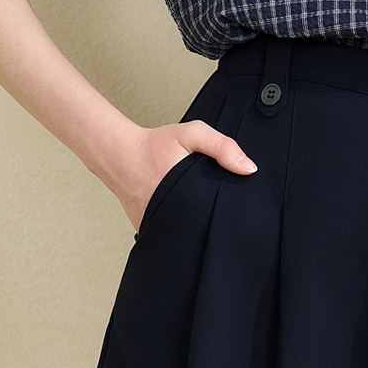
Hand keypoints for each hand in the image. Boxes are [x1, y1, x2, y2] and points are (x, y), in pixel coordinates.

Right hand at [107, 119, 256, 231]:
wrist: (118, 155)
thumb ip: (222, 147)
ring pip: (185, 233)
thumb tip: (249, 169)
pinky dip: (176, 226)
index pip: (217, 214)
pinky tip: (179, 212)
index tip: (234, 206)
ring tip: (196, 210)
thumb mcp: (192, 134)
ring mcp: (156, 225)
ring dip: (193, 225)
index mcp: (187, 195)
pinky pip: (168, 233)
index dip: (230, 210)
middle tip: (214, 205)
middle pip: (203, 226)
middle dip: (212, 218)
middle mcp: (171, 214)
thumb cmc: (154, 145)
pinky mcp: (146, 229)